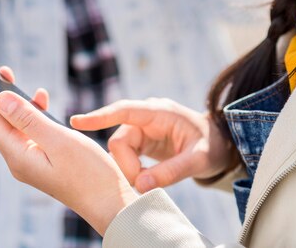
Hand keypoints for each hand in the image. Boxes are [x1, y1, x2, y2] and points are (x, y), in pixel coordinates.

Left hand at [0, 68, 137, 235]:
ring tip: (6, 73)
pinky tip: (40, 98)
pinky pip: (28, 128)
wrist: (110, 203)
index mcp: (17, 155)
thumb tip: (0, 97)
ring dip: (9, 98)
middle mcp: (18, 157)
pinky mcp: (43, 156)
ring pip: (12, 122)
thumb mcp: (59, 141)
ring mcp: (30, 158)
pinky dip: (31, 110)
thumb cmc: (89, 174)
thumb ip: (29, 118)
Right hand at [71, 98, 234, 193]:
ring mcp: (143, 128)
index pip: (123, 110)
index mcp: (158, 112)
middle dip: (126, 165)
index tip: (76, 121)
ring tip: (149, 181)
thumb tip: (138, 185)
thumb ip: (171, 172)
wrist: (220, 142)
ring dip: (129, 169)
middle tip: (144, 184)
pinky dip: (131, 169)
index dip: (99, 116)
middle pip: (119, 139)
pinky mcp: (142, 140)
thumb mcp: (197, 159)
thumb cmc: (211, 145)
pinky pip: (126, 155)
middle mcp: (146, 116)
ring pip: (120, 150)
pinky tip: (144, 177)